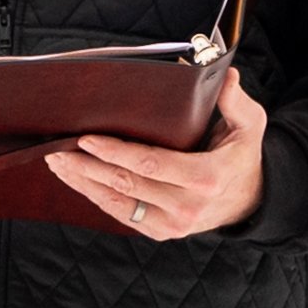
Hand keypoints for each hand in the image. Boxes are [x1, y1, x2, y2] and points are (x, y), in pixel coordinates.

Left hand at [46, 79, 267, 240]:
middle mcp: (187, 207)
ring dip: (82, 183)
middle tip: (57, 147)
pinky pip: (120, 215)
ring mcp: (171, 225)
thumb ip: (236, 101)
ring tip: (56, 162)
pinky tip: (75, 179)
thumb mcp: (250, 124)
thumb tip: (224, 74)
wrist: (250, 200)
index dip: (115, 152)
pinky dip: (94, 196)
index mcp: (207, 178)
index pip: (151, 164)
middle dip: (87, 166)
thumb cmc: (242, 155)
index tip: (86, 138)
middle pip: (126, 185)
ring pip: (116, 204)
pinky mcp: (159, 233)